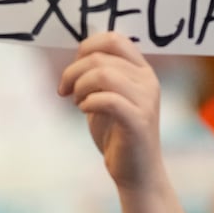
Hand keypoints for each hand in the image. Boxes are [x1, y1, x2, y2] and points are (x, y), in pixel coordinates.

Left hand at [58, 33, 162, 192]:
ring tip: (77, 102)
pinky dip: (88, 103)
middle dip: (73, 71)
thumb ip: (99, 75)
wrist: (137, 173)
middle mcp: (148, 81)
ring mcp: (145, 101)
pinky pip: (107, 99)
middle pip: (101, 57)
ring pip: (102, 74)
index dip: (86, 48)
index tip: (73, 69)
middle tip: (65, 91)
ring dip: (80, 86)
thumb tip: (78, 54)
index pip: (115, 39)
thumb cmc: (117, 134)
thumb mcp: (106, 97)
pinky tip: (85, 111)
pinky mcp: (139, 122)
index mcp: (142, 70)